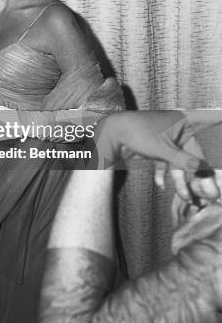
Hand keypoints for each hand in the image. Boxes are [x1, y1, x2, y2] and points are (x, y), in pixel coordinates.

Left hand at [95, 111, 219, 201]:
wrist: (111, 130)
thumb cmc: (138, 133)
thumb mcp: (162, 149)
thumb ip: (183, 160)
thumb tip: (201, 167)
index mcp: (182, 125)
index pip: (198, 151)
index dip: (204, 171)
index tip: (210, 188)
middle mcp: (176, 131)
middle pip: (189, 158)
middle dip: (192, 179)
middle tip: (200, 197)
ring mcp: (165, 139)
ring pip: (176, 162)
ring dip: (178, 179)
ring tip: (185, 197)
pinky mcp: (155, 146)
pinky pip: (164, 161)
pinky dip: (162, 173)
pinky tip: (161, 185)